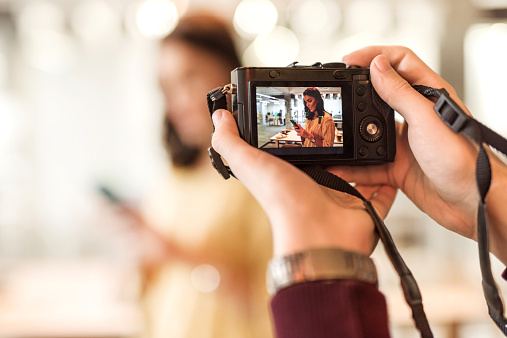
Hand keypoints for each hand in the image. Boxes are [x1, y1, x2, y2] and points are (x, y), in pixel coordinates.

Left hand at [211, 109, 396, 256]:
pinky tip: (391, 157)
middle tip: (348, 114)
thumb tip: (220, 117)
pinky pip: (381, 189)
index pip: (298, 146)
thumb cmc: (283, 202)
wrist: (319, 233)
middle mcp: (316, 184)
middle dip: (338, 139)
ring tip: (371, 126)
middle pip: (330, 156)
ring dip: (364, 152)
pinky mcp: (365, 206)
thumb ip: (230, 141)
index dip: (301, 129)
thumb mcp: (250, 164)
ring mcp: (341, 196)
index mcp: (290, 173)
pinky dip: (388, 176)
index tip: (309, 106)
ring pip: (357, 170)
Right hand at [330, 46, 506, 263]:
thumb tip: (376, 66)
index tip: (350, 61)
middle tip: (338, 92)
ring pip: (370, 131)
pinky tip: (342, 167)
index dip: (374, 56)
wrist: (471, 202)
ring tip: (336, 131)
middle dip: (357, 93)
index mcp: (429, 95)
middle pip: (380, 94)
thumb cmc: (463, 158)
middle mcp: (416, 116)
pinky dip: (354, 166)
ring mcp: (406, 142)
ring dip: (352, 133)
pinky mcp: (398, 166)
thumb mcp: (426, 118)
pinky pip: (369, 163)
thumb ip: (400, 92)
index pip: (400, 62)